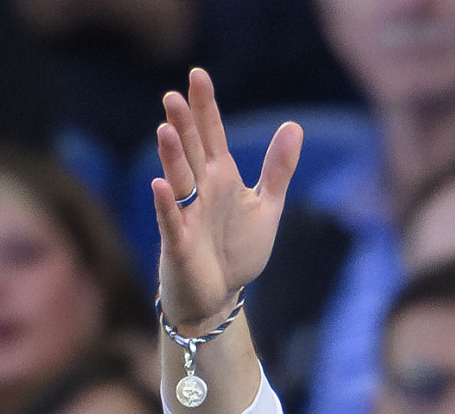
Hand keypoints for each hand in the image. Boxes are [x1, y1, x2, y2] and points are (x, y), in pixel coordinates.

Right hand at [153, 68, 302, 331]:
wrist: (220, 296)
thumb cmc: (237, 250)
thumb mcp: (266, 207)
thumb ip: (278, 168)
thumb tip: (294, 125)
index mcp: (221, 177)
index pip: (211, 134)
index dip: (205, 106)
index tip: (198, 74)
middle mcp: (200, 191)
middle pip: (191, 151)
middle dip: (184, 125)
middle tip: (174, 95)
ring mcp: (187, 215)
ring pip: (178, 180)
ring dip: (171, 157)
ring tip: (164, 129)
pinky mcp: (179, 245)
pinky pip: (171, 222)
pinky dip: (166, 206)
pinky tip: (160, 186)